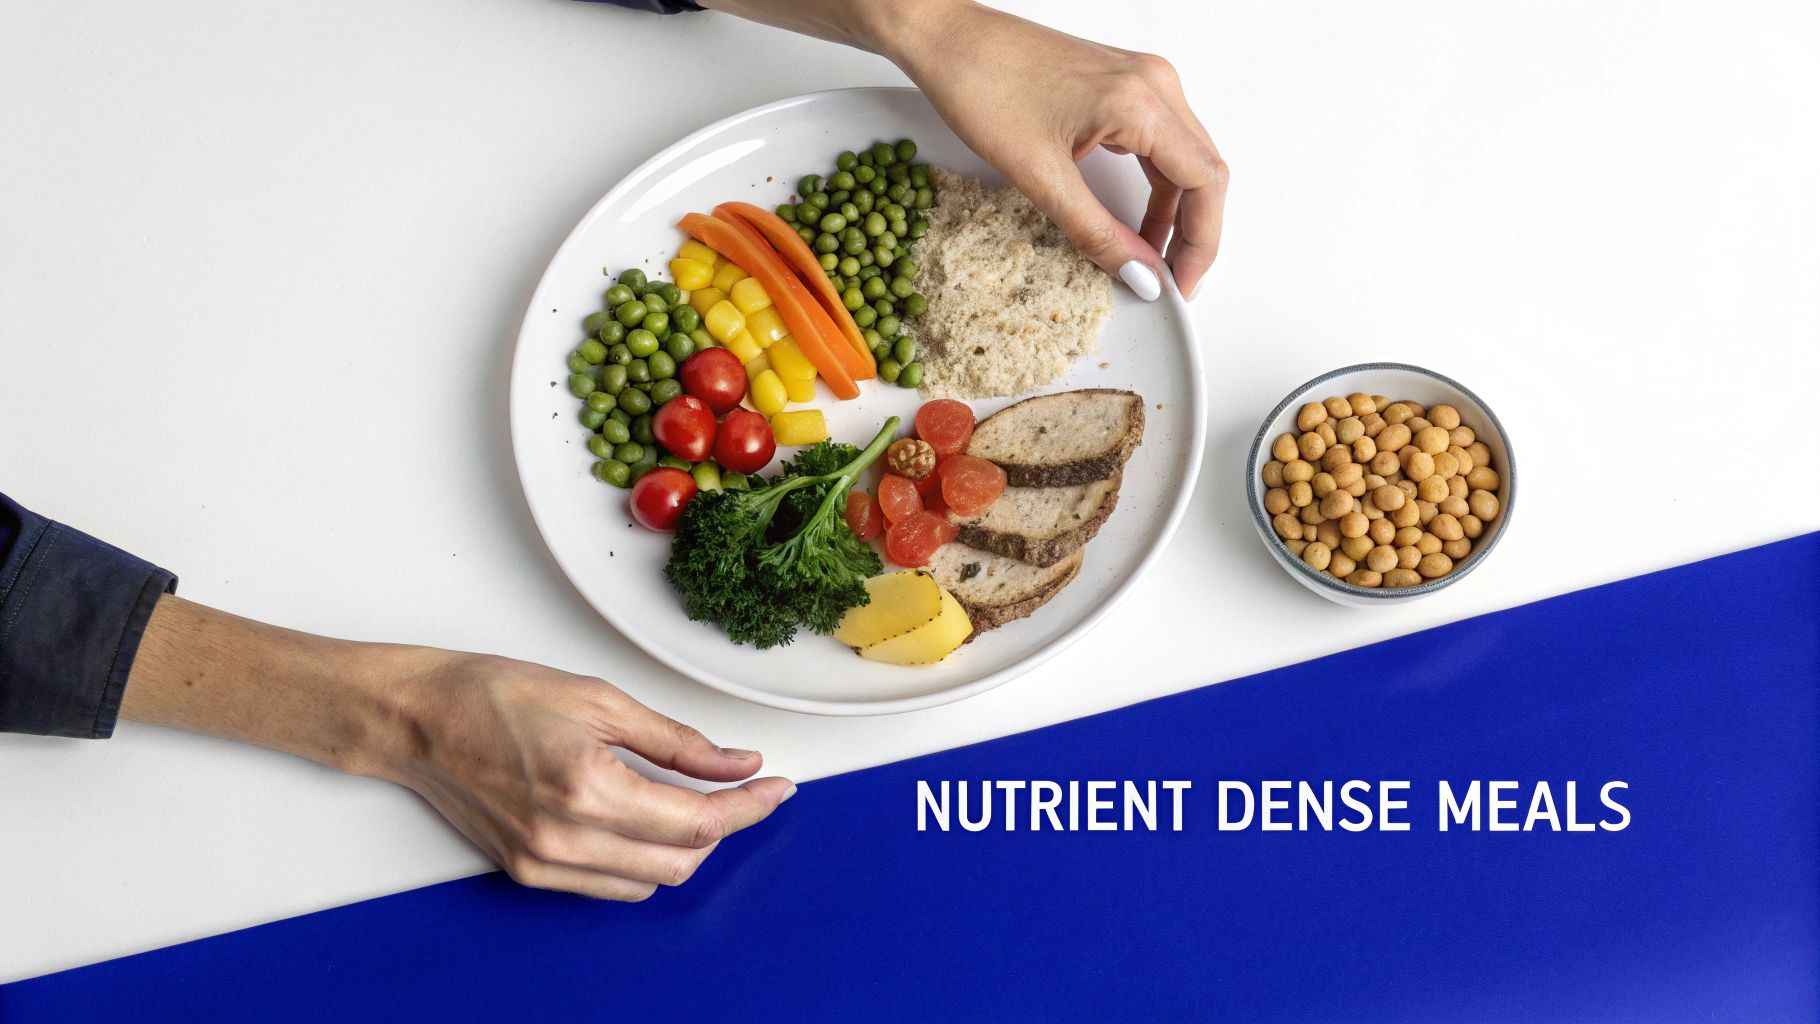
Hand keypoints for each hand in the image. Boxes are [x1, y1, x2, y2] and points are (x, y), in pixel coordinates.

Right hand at [388, 652, 792, 900]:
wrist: (418, 719)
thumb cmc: (493, 695)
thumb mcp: (600, 700)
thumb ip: (676, 742)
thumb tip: (735, 762)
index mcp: (588, 789)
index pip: (696, 821)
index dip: (748, 807)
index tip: (775, 788)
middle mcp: (565, 838)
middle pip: (679, 863)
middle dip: (722, 830)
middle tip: (740, 791)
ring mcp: (543, 863)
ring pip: (646, 884)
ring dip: (682, 850)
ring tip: (692, 804)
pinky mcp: (527, 872)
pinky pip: (607, 885)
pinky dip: (640, 861)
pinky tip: (644, 822)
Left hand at [883, 2, 1227, 300]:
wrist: (948, 37)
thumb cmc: (981, 85)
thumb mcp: (1040, 176)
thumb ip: (1097, 232)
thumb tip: (1140, 275)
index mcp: (1141, 103)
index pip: (1204, 182)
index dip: (1201, 243)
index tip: (1181, 284)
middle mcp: (1153, 83)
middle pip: (1205, 170)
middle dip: (1194, 232)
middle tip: (1170, 280)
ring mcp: (1141, 78)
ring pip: (1186, 156)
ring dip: (1177, 211)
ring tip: (1151, 258)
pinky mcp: (1123, 83)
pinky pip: (1161, 140)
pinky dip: (1158, 184)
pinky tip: (1139, 219)